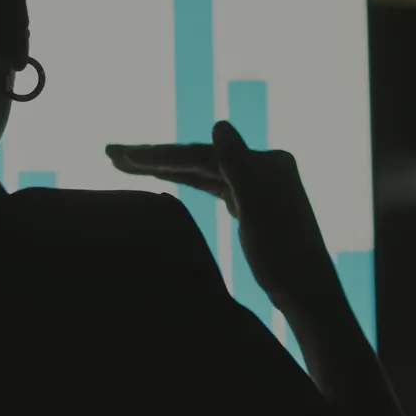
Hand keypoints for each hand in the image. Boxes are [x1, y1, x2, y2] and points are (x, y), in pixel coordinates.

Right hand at [105, 122, 340, 310]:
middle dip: (153, 156)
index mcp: (264, 163)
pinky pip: (207, 184)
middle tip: (110, 152)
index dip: (160, 155)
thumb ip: (239, 165)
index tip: (123, 156)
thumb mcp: (260, 209)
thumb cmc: (283, 254)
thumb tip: (219, 125)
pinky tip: (163, 175)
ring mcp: (254, 184)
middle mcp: (260, 166)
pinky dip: (182, 178)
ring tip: (122, 162)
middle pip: (197, 158)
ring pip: (199, 171)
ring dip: (162, 165)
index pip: (200, 155)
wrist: (306, 290)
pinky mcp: (248, 203)